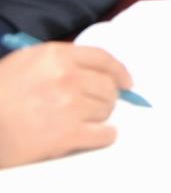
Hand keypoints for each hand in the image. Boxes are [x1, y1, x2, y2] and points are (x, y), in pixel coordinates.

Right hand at [0, 43, 131, 167]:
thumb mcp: (22, 63)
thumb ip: (55, 62)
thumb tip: (87, 72)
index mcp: (56, 56)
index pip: (102, 58)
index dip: (118, 71)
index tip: (126, 82)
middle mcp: (67, 77)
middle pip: (107, 87)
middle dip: (106, 97)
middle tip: (98, 106)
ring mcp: (69, 106)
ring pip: (106, 110)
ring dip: (100, 116)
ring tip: (84, 121)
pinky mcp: (67, 134)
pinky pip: (103, 134)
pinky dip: (104, 136)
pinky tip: (98, 136)